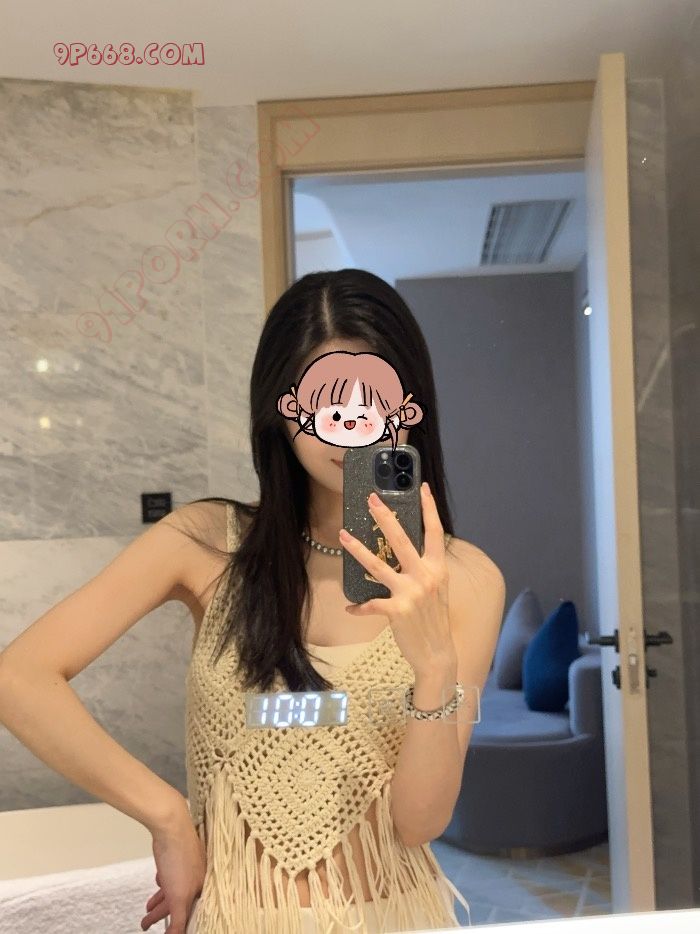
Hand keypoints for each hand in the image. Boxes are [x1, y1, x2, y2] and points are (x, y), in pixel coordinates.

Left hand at [141, 812, 205, 932]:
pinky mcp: (180, 855)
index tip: (165, 932)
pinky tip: (159, 883)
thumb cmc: (178, 857)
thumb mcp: (178, 896)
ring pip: (174, 889)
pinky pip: (172, 876)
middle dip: (162, 914)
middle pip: (180, 902)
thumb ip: (179, 920)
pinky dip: (164, 885)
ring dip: (160, 901)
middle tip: (146, 923)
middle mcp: (199, 877)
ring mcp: (189, 865)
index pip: (190, 913)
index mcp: (202, 887)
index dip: (177, 925)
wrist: (171, 826)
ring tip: (147, 910)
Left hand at [339, 481, 456, 678]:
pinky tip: (350, 608)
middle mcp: (425, 576)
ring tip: (343, 536)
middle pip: (401, 539)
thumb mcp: (436, 589)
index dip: (429, 508)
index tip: (422, 487)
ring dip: (358, 549)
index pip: (434, 532)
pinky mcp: (396, 611)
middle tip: (371, 499)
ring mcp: (410, 593)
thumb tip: (404, 552)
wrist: (437, 653)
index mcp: (437, 568)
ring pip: (378, 565)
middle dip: (384, 517)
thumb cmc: (434, 619)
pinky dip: (358, 607)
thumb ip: (424, 569)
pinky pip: (370, 604)